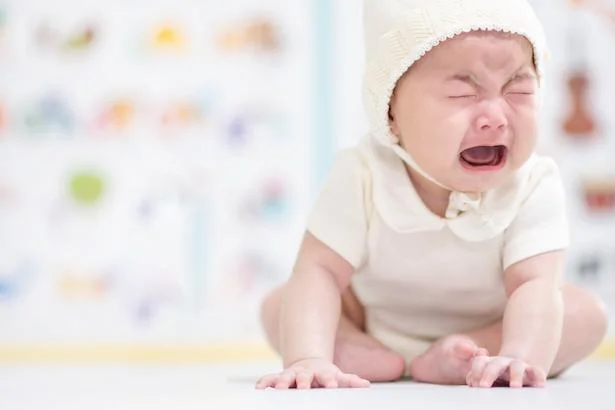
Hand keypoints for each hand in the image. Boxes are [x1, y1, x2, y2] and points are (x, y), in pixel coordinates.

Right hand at [255, 358, 370, 388]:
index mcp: (322, 373)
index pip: (327, 377)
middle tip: (303, 388)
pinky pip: (270, 379)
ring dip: (281, 382)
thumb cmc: (326, 375)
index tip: (332, 386)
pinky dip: (264, 382)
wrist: (309, 363)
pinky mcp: (280, 377)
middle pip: (305, 377)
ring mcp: (292, 375)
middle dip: (303, 382)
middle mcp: (306, 373)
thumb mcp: (339, 376)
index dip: (329, 382)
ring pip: (286, 378)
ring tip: (277, 389)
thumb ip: (351, 381)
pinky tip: (258, 388)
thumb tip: (366, 384)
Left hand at [466, 355, 546, 387]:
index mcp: (490, 363)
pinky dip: (539, 378)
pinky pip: (537, 372)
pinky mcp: (533, 371)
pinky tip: (539, 385)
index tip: (473, 384)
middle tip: (483, 386)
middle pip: (495, 364)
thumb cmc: (499, 374)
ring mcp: (519, 365)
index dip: (475, 371)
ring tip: (515, 387)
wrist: (519, 365)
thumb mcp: (487, 375)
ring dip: (515, 376)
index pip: (480, 362)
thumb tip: (470, 382)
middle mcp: (503, 362)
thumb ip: (476, 376)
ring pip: (517, 367)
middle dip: (488, 374)